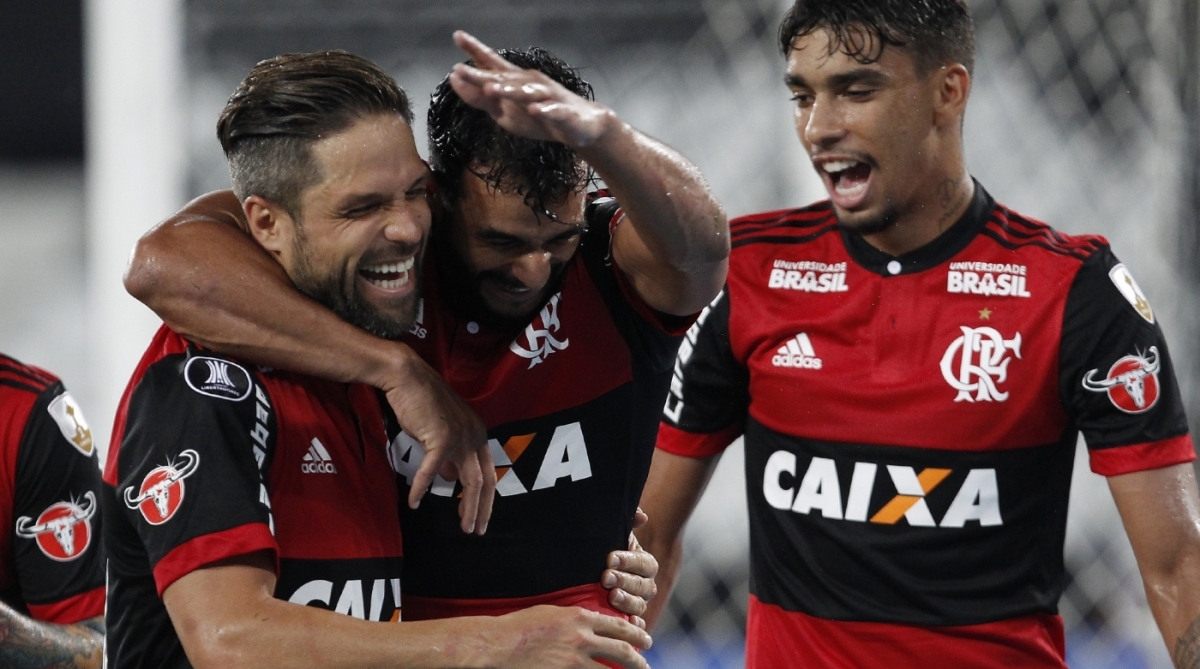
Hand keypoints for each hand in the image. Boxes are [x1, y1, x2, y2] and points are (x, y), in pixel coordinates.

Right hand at [382, 351, 494, 533]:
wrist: (407, 377)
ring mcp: (460, 437)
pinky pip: (431, 470)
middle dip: (482, 509)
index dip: (486, 497)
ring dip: (467, 507)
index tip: (479, 516)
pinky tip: (414, 502)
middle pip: (485, 480)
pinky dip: (422, 487)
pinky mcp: (440, 437)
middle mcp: (475, 436)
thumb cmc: (421, 403)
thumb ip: (449, 454)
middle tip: (476, 530)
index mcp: (478, 433)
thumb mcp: (441, 431)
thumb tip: (451, 477)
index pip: (489, 471)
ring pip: (469, 481)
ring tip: (463, 526)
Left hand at [448, 30, 615, 148]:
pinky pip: (553, 111)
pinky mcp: (563, 113)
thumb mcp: (503, 110)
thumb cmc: (539, 114)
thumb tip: (453, 78)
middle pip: (504, 78)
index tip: (458, 36)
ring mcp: (547, 97)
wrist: (582, 126)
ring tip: (491, 88)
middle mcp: (530, 83)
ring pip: (526, 92)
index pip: (493, 63)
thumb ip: (478, 96)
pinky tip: (534, 109)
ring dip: (509, 90)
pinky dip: (544, 110)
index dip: (475, 50)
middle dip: (483, 74)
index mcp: (515, 81)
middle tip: (460, 70)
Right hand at [489, 605, 650, 668]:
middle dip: (639, 658)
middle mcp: (582, 638)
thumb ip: (573, 618)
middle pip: (622, 649)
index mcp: (579, 617)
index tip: (644, 637)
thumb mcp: (551, 612)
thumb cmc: (519, 626)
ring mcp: (574, 660)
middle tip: (647, 663)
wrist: (498, 645)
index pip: (617, 624)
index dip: (635, 632)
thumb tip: (588, 622)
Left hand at [602, 508, 658, 624]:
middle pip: (643, 586)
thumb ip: (628, 520)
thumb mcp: (610, 534)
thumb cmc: (601, 550)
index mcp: (644, 563)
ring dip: (627, 602)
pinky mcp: (627, 620)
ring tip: (611, 596)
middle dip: (625, 581)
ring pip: (640, 606)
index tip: (610, 558)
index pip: (644, 563)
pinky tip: (625, 623)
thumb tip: (642, 517)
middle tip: (606, 577)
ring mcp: (637, 604)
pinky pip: (635, 626)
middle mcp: (645, 585)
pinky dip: (632, 625)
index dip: (629, 561)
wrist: (585, 571)